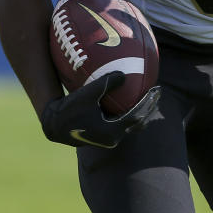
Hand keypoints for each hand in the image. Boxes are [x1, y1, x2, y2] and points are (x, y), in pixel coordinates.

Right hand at [39, 72, 160, 148]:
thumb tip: (123, 74)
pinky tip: (129, 101)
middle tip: (157, 93)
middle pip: (138, 123)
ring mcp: (109, 138)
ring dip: (141, 112)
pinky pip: (123, 124)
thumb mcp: (87, 94)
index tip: (156, 89)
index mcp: (111, 131)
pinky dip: (130, 113)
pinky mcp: (104, 135)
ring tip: (148, 98)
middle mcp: (113, 138)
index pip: (137, 116)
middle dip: (149, 108)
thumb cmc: (69, 109)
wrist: (54, 125)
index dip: (148, 103)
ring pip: (132, 125)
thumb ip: (105, 83)